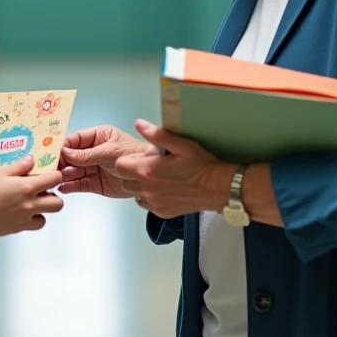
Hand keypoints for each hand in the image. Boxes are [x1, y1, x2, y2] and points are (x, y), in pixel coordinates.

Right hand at [0, 157, 64, 236]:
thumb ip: (19, 166)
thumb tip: (31, 159)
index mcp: (27, 187)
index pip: (55, 179)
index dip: (55, 175)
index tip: (50, 173)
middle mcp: (30, 204)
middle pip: (58, 203)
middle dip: (54, 195)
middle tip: (43, 190)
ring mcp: (25, 218)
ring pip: (48, 216)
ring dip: (44, 208)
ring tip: (32, 201)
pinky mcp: (18, 228)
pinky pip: (34, 225)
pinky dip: (32, 219)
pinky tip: (22, 212)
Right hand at [59, 124, 147, 198]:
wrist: (150, 176)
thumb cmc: (135, 155)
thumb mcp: (110, 152)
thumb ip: (87, 154)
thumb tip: (66, 152)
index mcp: (98, 136)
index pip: (75, 139)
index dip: (63, 146)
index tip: (52, 152)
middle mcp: (93, 151)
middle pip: (71, 156)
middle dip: (61, 162)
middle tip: (51, 168)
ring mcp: (93, 168)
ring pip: (73, 171)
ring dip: (64, 174)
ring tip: (57, 179)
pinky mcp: (95, 183)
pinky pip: (79, 184)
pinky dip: (71, 186)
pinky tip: (63, 187)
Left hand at [114, 119, 230, 218]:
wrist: (217, 187)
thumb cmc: (200, 164)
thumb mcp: (180, 144)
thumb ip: (156, 134)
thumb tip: (139, 124)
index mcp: (148, 170)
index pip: (120, 166)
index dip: (128, 161)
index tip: (142, 158)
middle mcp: (147, 189)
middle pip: (124, 182)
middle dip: (132, 173)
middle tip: (149, 167)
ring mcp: (154, 202)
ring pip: (134, 194)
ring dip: (139, 186)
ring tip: (157, 178)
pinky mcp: (161, 212)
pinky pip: (146, 205)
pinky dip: (149, 198)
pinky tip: (163, 189)